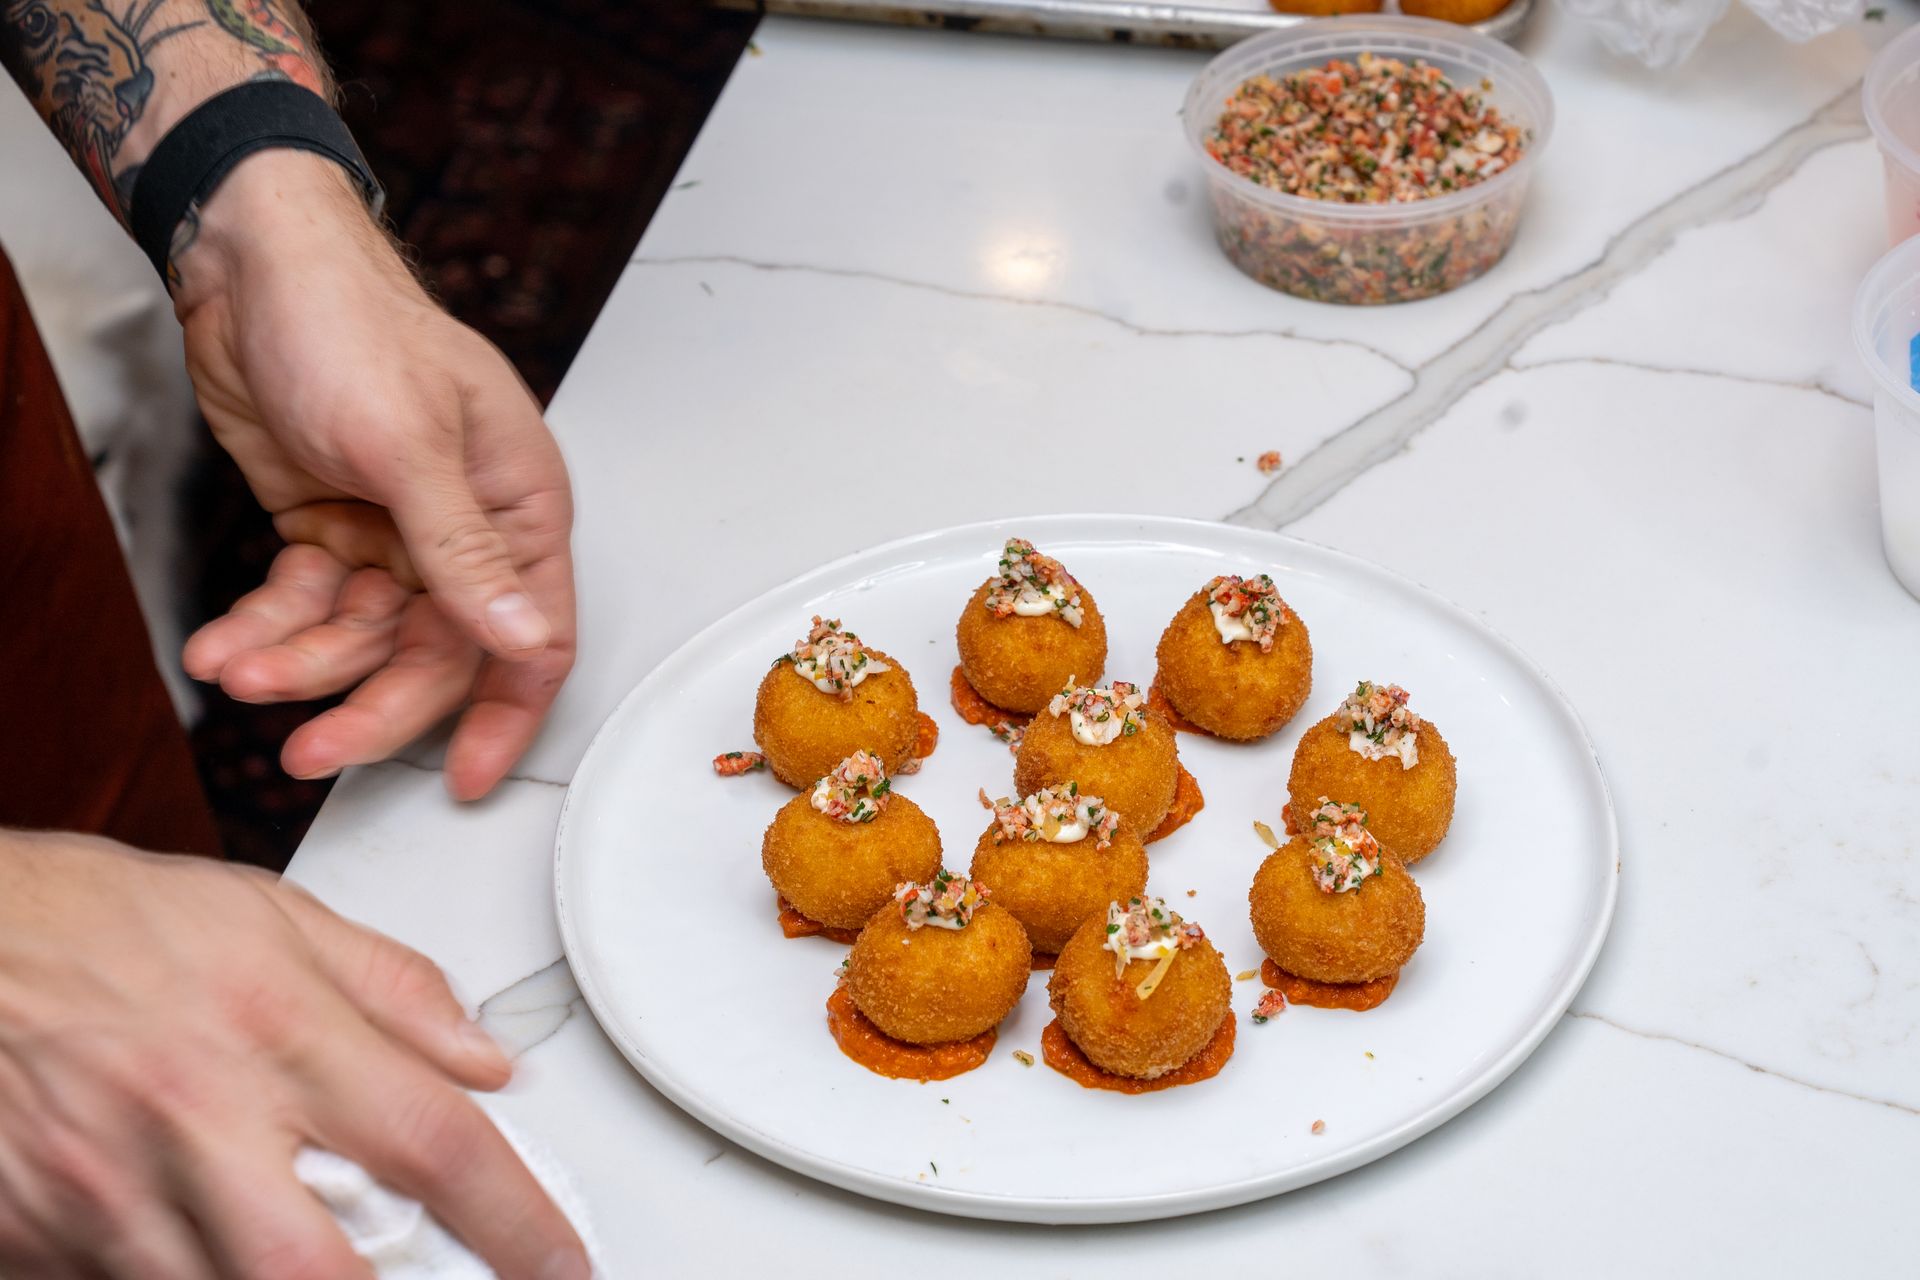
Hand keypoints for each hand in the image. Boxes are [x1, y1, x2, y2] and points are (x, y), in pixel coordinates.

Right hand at [0, 830, 589, 1278]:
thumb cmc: (99, 921)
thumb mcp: (268, 916)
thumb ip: (392, 989)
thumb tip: (483, 1057)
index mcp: (275, 1029)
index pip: (432, 1142)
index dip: (518, 1219)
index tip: (562, 1261)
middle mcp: (197, 1118)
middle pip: (319, 1273)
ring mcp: (111, 1191)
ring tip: (293, 1233)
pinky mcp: (42, 1236)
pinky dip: (183, 1276)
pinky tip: (199, 1236)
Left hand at [174, 151, 575, 799]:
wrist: (248, 269)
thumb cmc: (352, 325)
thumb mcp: (412, 444)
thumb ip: (468, 552)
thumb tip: (524, 637)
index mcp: (518, 507)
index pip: (533, 637)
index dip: (503, 714)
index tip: (465, 776)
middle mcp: (464, 531)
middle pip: (432, 656)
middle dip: (367, 702)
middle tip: (310, 747)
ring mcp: (396, 535)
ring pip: (360, 639)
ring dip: (298, 662)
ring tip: (238, 668)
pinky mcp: (333, 531)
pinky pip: (307, 606)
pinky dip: (267, 627)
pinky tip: (225, 641)